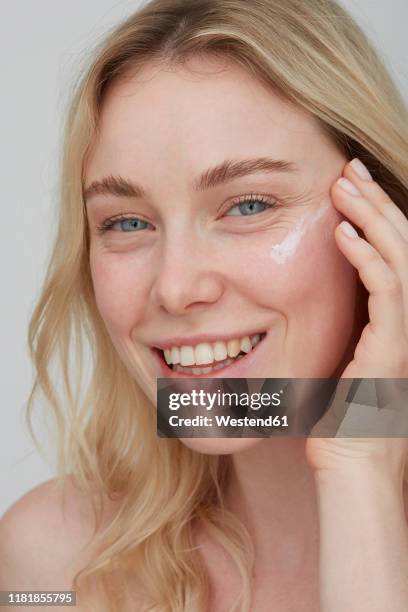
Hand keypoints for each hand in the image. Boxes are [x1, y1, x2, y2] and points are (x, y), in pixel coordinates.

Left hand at [306, 158, 407, 477]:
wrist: (353, 461)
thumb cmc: (340, 414)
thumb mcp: (337, 354)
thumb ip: (336, 320)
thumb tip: (302, 293)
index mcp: (396, 315)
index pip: (393, 250)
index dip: (375, 214)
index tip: (348, 186)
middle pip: (403, 242)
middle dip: (375, 201)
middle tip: (348, 168)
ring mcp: (406, 330)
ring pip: (400, 257)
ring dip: (372, 217)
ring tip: (344, 186)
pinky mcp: (394, 346)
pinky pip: (387, 291)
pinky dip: (366, 258)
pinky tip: (342, 233)